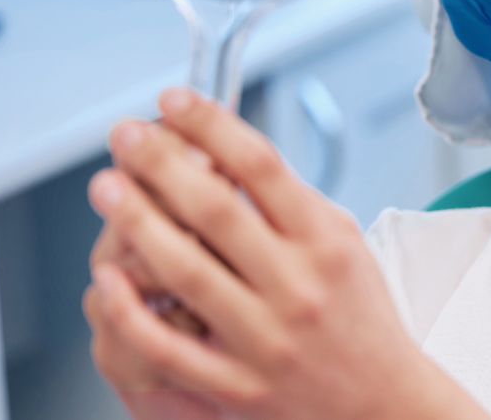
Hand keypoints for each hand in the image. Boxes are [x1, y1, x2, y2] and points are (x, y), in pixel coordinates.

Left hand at [84, 88, 485, 419]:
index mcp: (326, 243)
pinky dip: (132, 311)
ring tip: (108, 187)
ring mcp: (265, 338)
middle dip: (161, 164)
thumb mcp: (345, 243)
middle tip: (126, 135)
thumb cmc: (360, 317)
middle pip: (216, 210)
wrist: (382, 402)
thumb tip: (224, 152)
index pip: (262, 167)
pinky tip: (107, 279)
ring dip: (138, 222)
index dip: (212, 125)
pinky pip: (170, 346)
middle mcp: (297, 286)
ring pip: (186, 272)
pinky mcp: (237, 385)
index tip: (176, 100)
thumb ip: (290, 204)